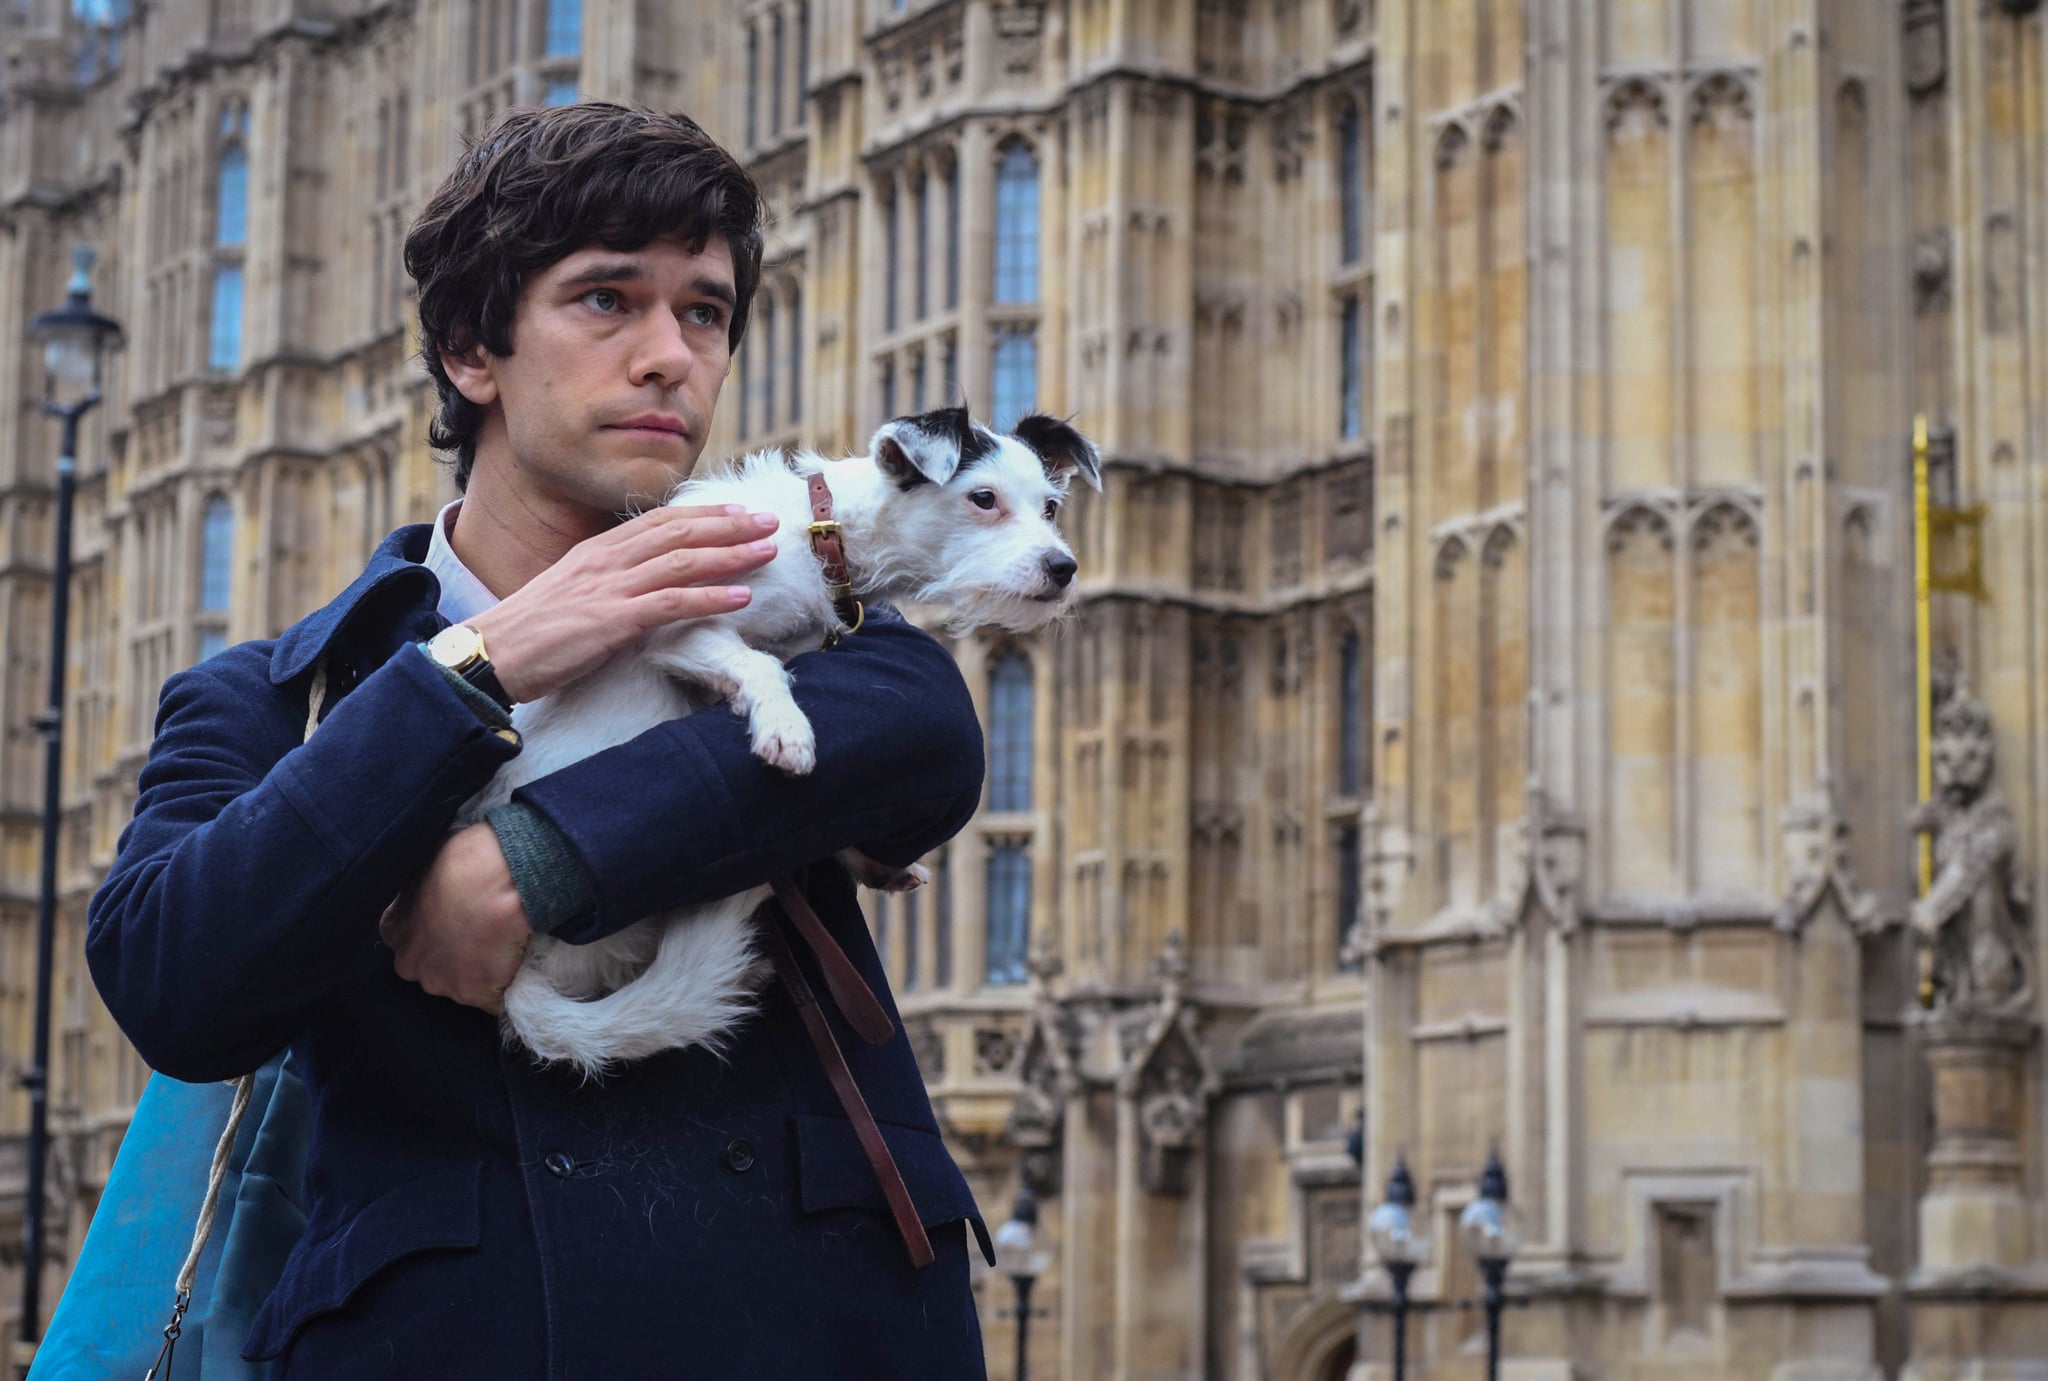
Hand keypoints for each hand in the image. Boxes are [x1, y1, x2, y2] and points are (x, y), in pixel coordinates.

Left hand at [380, 823, 533, 1013]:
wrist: (499, 876)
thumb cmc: (466, 858)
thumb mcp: (429, 864)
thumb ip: (425, 891)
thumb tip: (439, 890)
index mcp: (394, 929)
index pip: (411, 941)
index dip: (437, 932)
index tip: (458, 921)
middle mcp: (410, 963)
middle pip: (433, 969)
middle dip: (455, 958)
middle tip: (484, 934)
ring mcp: (442, 982)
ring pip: (463, 984)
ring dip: (482, 972)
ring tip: (506, 945)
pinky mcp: (475, 994)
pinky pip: (494, 997)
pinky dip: (506, 984)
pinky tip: (518, 960)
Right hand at [469, 505, 778, 702]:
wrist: (491, 654)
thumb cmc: (530, 632)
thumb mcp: (572, 592)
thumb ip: (608, 581)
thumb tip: (643, 583)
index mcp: (597, 550)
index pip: (659, 519)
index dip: (703, 513)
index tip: (738, 511)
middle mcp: (606, 560)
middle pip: (678, 531)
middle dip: (728, 525)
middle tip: (768, 521)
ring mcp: (609, 588)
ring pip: (682, 561)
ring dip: (730, 555)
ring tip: (767, 552)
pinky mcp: (612, 621)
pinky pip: (670, 604)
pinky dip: (709, 597)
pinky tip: (741, 598)